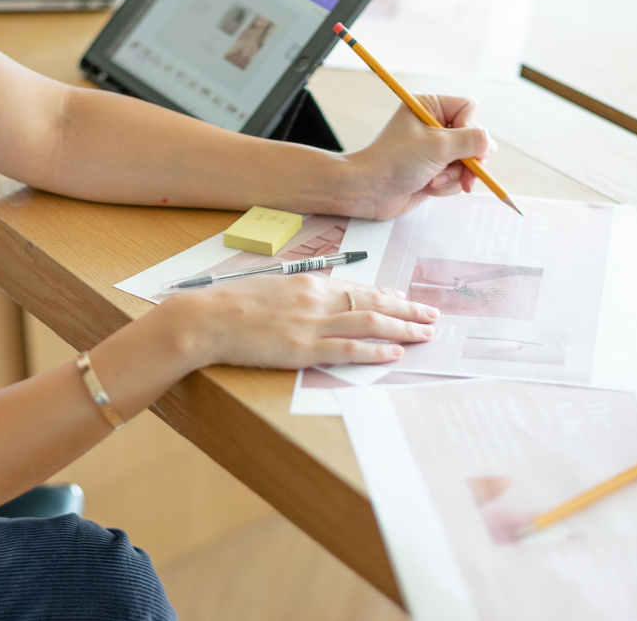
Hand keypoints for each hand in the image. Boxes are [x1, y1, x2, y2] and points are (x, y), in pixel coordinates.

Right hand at [164, 274, 439, 371]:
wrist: (204, 319)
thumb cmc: (229, 304)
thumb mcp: (268, 287)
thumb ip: (296, 293)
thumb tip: (314, 297)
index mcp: (307, 283)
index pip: (357, 287)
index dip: (385, 294)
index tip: (403, 299)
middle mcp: (316, 299)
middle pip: (372, 303)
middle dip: (406, 309)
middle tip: (431, 315)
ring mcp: (311, 324)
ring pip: (368, 324)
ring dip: (402, 328)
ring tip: (425, 334)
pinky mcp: (302, 349)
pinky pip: (347, 349)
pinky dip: (374, 351)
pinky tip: (394, 353)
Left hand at [340, 94, 496, 219]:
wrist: (367, 191)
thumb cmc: (394, 162)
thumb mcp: (438, 147)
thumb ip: (472, 142)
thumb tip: (490, 145)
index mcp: (429, 106)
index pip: (469, 109)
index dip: (471, 130)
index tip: (462, 148)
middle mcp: (433, 125)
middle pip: (473, 138)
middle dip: (467, 161)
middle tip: (466, 178)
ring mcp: (433, 150)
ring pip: (467, 162)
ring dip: (453, 176)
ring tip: (431, 181)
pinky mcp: (433, 170)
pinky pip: (456, 178)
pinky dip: (445, 186)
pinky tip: (426, 188)